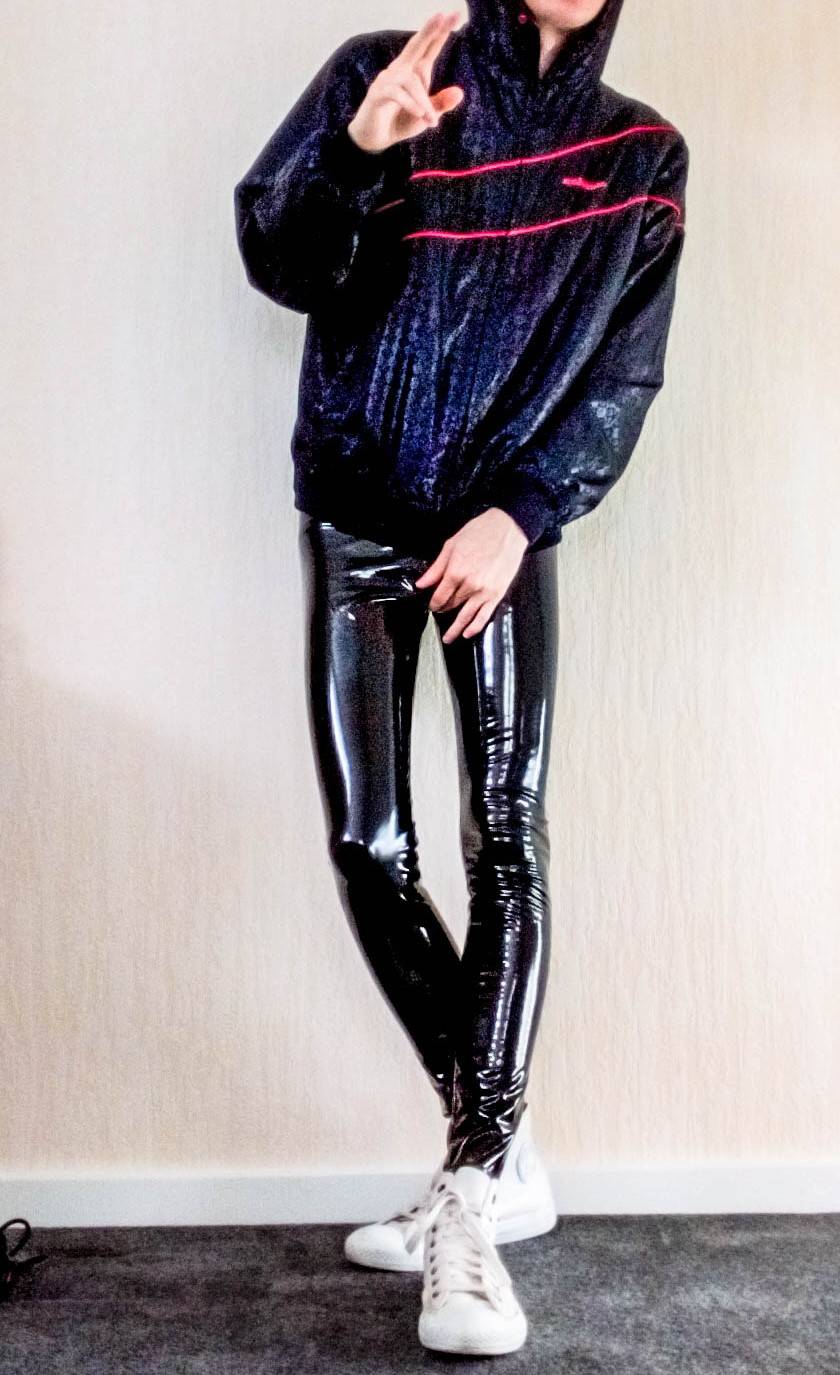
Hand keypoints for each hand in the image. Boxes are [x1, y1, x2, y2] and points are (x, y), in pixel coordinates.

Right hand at [347, 11, 464, 153]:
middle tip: (443, 15)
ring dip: (424, 103)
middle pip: (416, 46)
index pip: (429, 48)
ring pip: (411, 82)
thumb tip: (460, 92)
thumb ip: (440, 104)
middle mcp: (400, 70)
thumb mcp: (426, 116)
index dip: (441, 32)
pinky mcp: (377, 93)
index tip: (455, 14)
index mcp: (414, 72)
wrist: (376, 139)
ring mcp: (387, 79)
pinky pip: (397, 93)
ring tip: (431, 122)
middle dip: (429, 31)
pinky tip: (420, 115)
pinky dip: (411, 104)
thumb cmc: (401, 122)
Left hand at [415, 508, 529, 642]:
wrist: (508, 528)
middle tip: (439, 612)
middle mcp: (469, 585)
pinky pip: (484, 616)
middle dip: (443, 609)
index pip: (439, 596)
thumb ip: (436, 568)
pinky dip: (475, 627)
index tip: (431, 604)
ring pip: (466, 616)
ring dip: (455, 629)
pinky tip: (468, 633)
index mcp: (455, 572)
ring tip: (448, 638)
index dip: (433, 603)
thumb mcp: (452, 545)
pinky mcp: (497, 594)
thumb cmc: (481, 532)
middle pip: (451, 605)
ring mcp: (484, 592)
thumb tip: (422, 583)